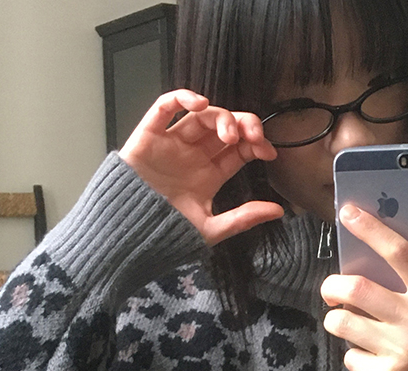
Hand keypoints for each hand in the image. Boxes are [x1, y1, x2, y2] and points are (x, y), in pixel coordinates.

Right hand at [119, 89, 284, 245]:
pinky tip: (199, 103)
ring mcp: (172, 144)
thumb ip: (243, 218)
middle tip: (254, 136)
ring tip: (229, 134)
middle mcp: (192, 156)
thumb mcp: (211, 229)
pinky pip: (164, 107)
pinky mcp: (149, 135)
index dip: (255, 145)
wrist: (129, 234)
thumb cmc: (166, 233)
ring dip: (220, 117)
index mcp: (209, 175)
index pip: (238, 150)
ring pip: (200, 116)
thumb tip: (278, 211)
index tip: (268, 151)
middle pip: (223, 128)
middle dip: (243, 126)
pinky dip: (182, 98)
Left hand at [320, 205, 407, 370]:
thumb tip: (384, 270)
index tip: (348, 214)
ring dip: (337, 320)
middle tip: (331, 290)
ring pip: (343, 322)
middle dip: (333, 285)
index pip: (400, 252)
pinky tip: (370, 360)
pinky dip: (355, 356)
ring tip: (345, 325)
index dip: (370, 229)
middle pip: (357, 286)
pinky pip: (351, 357)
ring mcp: (401, 349)